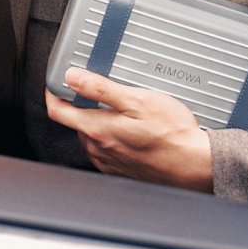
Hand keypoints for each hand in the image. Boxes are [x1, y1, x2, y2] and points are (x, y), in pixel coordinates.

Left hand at [45, 67, 212, 191]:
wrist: (194, 165)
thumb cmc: (171, 134)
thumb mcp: (137, 99)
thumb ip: (101, 88)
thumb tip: (73, 77)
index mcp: (97, 129)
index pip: (57, 111)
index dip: (53, 93)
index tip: (57, 82)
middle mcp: (97, 149)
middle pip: (76, 122)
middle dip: (84, 105)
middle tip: (104, 92)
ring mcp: (108, 162)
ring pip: (92, 136)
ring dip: (100, 122)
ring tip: (126, 113)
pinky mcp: (120, 171)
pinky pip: (106, 150)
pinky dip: (113, 138)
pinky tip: (134, 132)